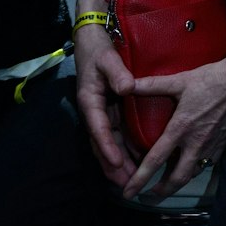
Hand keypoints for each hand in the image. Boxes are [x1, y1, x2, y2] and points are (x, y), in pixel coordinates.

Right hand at [74, 30, 138, 188]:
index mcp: (90, 102)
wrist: (92, 42)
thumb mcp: (108, 59)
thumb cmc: (98, 51)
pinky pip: (116, 135)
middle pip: (102, 143)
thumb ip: (117, 72)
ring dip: (117, 162)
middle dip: (112, 165)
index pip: (99, 129)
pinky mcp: (109, 112)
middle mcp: (94, 111)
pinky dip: (122, 149)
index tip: (117, 163)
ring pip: (108, 143)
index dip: (108, 147)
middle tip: (126, 183)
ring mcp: (101, 113)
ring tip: (130, 180)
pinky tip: (135, 161)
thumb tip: (127, 88)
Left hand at [121, 57, 225, 198]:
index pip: (156, 160)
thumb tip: (125, 85)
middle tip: (147, 196)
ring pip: (193, 174)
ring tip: (166, 185)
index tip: (128, 192)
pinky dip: (194, 170)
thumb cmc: (211, 79)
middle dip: (160, 191)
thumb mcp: (180, 80)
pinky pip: (206, 164)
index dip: (140, 179)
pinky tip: (189, 166)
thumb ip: (151, 85)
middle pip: (177, 178)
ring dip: (177, 183)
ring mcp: (212, 145)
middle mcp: (196, 142)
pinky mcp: (224, 143)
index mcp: (181, 128)